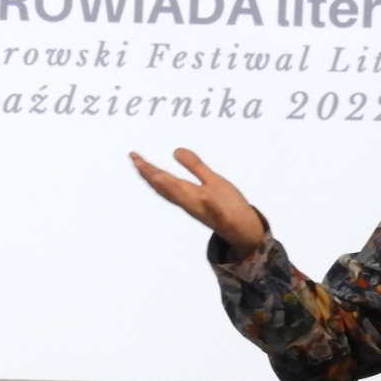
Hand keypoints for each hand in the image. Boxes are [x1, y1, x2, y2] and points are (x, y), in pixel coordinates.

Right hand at [130, 149, 266, 256]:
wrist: (247, 230)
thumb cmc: (229, 206)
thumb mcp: (211, 180)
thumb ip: (195, 166)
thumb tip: (176, 150)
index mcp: (189, 194)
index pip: (164, 179)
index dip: (148, 169)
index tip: (134, 156)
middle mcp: (192, 202)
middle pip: (168, 188)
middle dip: (152, 176)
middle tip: (136, 162)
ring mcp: (207, 211)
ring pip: (185, 200)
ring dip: (170, 188)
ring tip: (156, 175)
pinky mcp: (224, 219)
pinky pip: (215, 213)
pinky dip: (210, 206)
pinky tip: (204, 195)